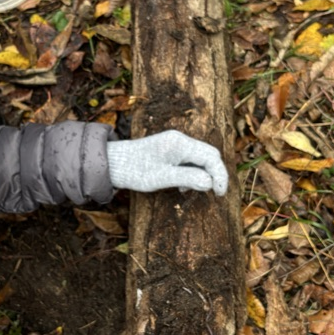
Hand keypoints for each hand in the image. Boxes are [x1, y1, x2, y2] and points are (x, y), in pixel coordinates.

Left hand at [107, 130, 227, 195]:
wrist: (113, 163)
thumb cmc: (135, 170)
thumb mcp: (161, 178)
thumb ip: (187, 178)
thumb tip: (210, 183)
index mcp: (180, 143)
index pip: (211, 156)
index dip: (220, 175)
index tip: (220, 194)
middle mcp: (180, 140)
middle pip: (209, 155)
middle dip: (215, 173)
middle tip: (215, 193)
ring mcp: (175, 144)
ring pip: (200, 158)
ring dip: (203, 174)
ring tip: (192, 191)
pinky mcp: (170, 150)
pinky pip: (190, 159)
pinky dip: (193, 172)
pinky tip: (183, 186)